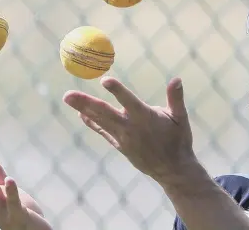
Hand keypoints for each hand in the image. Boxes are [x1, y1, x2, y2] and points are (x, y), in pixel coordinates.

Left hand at [63, 76, 199, 183]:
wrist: (172, 169)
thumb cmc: (178, 140)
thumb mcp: (180, 118)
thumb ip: (176, 98)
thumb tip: (177, 79)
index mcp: (146, 118)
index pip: (129, 102)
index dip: (117, 91)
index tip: (104, 80)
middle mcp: (131, 128)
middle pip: (104, 113)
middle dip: (85, 103)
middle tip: (67, 94)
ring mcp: (123, 138)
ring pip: (100, 121)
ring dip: (82, 109)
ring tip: (67, 98)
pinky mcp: (120, 145)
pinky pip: (103, 132)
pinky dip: (92, 122)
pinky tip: (81, 114)